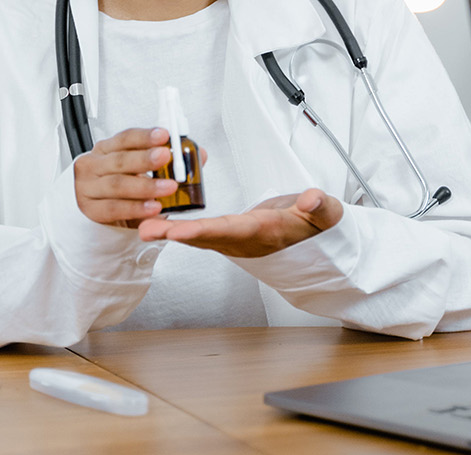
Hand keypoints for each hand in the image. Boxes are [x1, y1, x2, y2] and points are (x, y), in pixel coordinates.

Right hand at [74, 128, 176, 228]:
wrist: (100, 209)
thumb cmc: (119, 186)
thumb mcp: (134, 168)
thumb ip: (157, 162)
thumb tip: (191, 157)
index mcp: (105, 149)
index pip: (125, 138)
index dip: (145, 137)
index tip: (164, 135)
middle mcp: (93, 165)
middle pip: (120, 160)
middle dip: (144, 158)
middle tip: (165, 156)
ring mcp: (88, 187)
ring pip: (117, 184)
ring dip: (146, 186)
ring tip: (168, 187)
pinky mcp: (91, 209)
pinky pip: (115, 208)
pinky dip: (136, 208)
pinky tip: (153, 207)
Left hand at [138, 188, 343, 257]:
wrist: (313, 238)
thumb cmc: (316, 224)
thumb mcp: (327, 214)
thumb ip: (320, 206)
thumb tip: (311, 198)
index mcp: (265, 232)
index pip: (232, 230)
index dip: (205, 231)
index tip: (181, 231)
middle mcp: (245, 240)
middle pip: (205, 237)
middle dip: (175, 235)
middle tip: (147, 231)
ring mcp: (234, 240)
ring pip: (198, 237)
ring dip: (170, 233)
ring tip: (142, 228)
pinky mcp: (227, 235)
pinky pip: (198, 233)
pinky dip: (177, 228)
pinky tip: (156, 222)